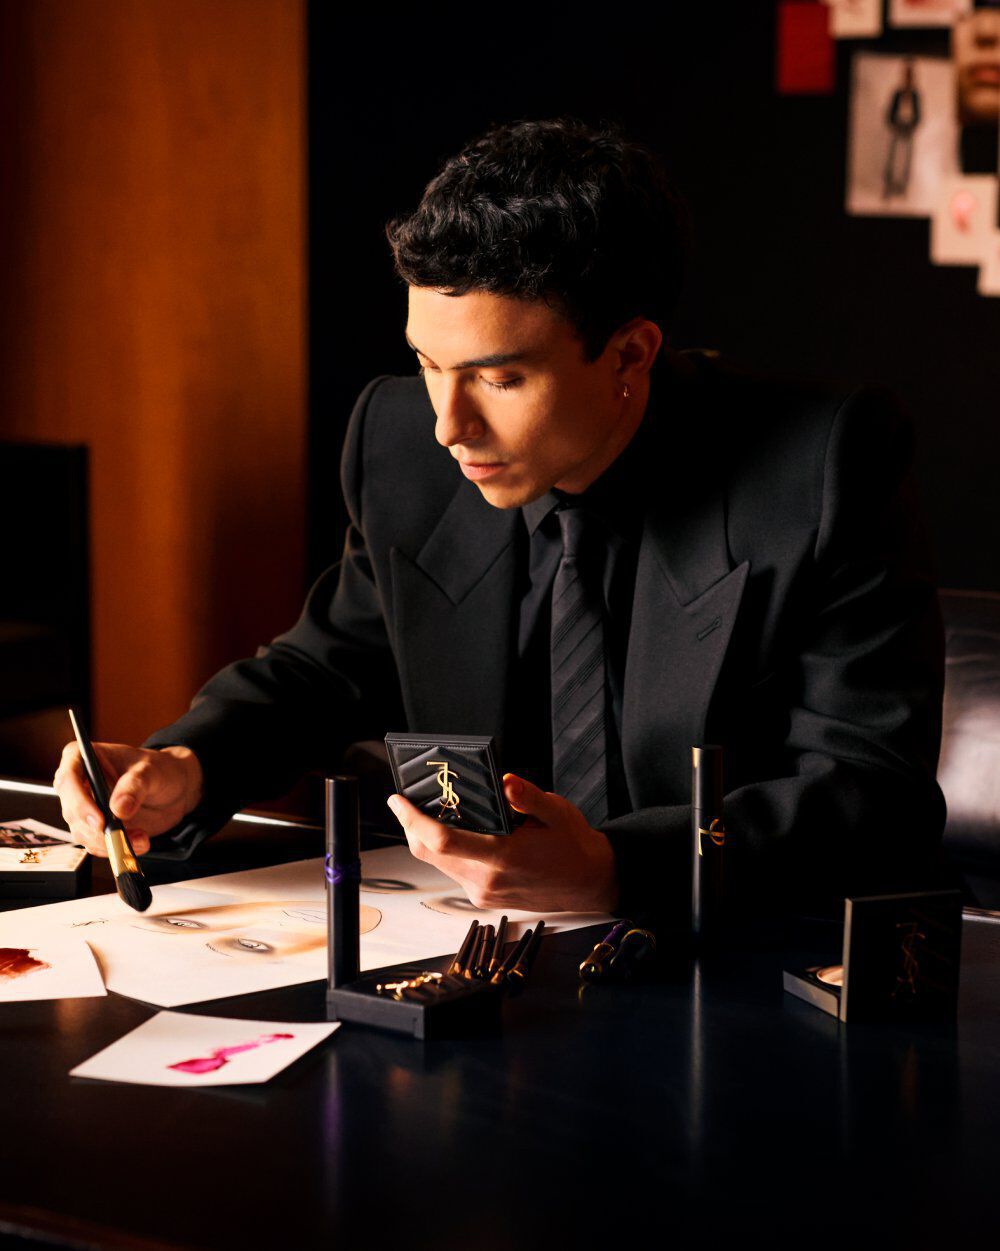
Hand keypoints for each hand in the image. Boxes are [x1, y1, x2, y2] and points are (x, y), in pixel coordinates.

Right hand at [53, 742, 204, 856]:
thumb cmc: (159, 770)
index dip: (79, 803)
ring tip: (141, 838)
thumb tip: (118, 808)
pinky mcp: (96, 828)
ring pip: (83, 833)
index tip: (99, 821)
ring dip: (110, 842)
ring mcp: (86, 808)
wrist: (174, 789)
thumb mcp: (151, 770)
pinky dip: (115, 849)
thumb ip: (135, 786)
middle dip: (97, 830)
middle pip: (72, 812)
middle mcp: (79, 784)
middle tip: (122, 837)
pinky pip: (96, 845)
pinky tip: (139, 842)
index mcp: (84, 757)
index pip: (68, 779)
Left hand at [387, 773, 618, 913]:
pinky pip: (453, 871)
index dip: (414, 820)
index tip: (397, 800)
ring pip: (438, 864)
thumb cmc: (574, 845)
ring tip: (426, 812)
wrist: (590, 883)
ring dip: (427, 839)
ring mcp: (484, 893)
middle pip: (430, 853)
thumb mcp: (557, 811)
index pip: (444, 841)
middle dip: (412, 826)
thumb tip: (503, 781)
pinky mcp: (484, 898)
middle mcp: (488, 880)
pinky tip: (453, 831)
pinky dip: (445, 851)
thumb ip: (528, 797)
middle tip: (405, 801)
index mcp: (504, 856)